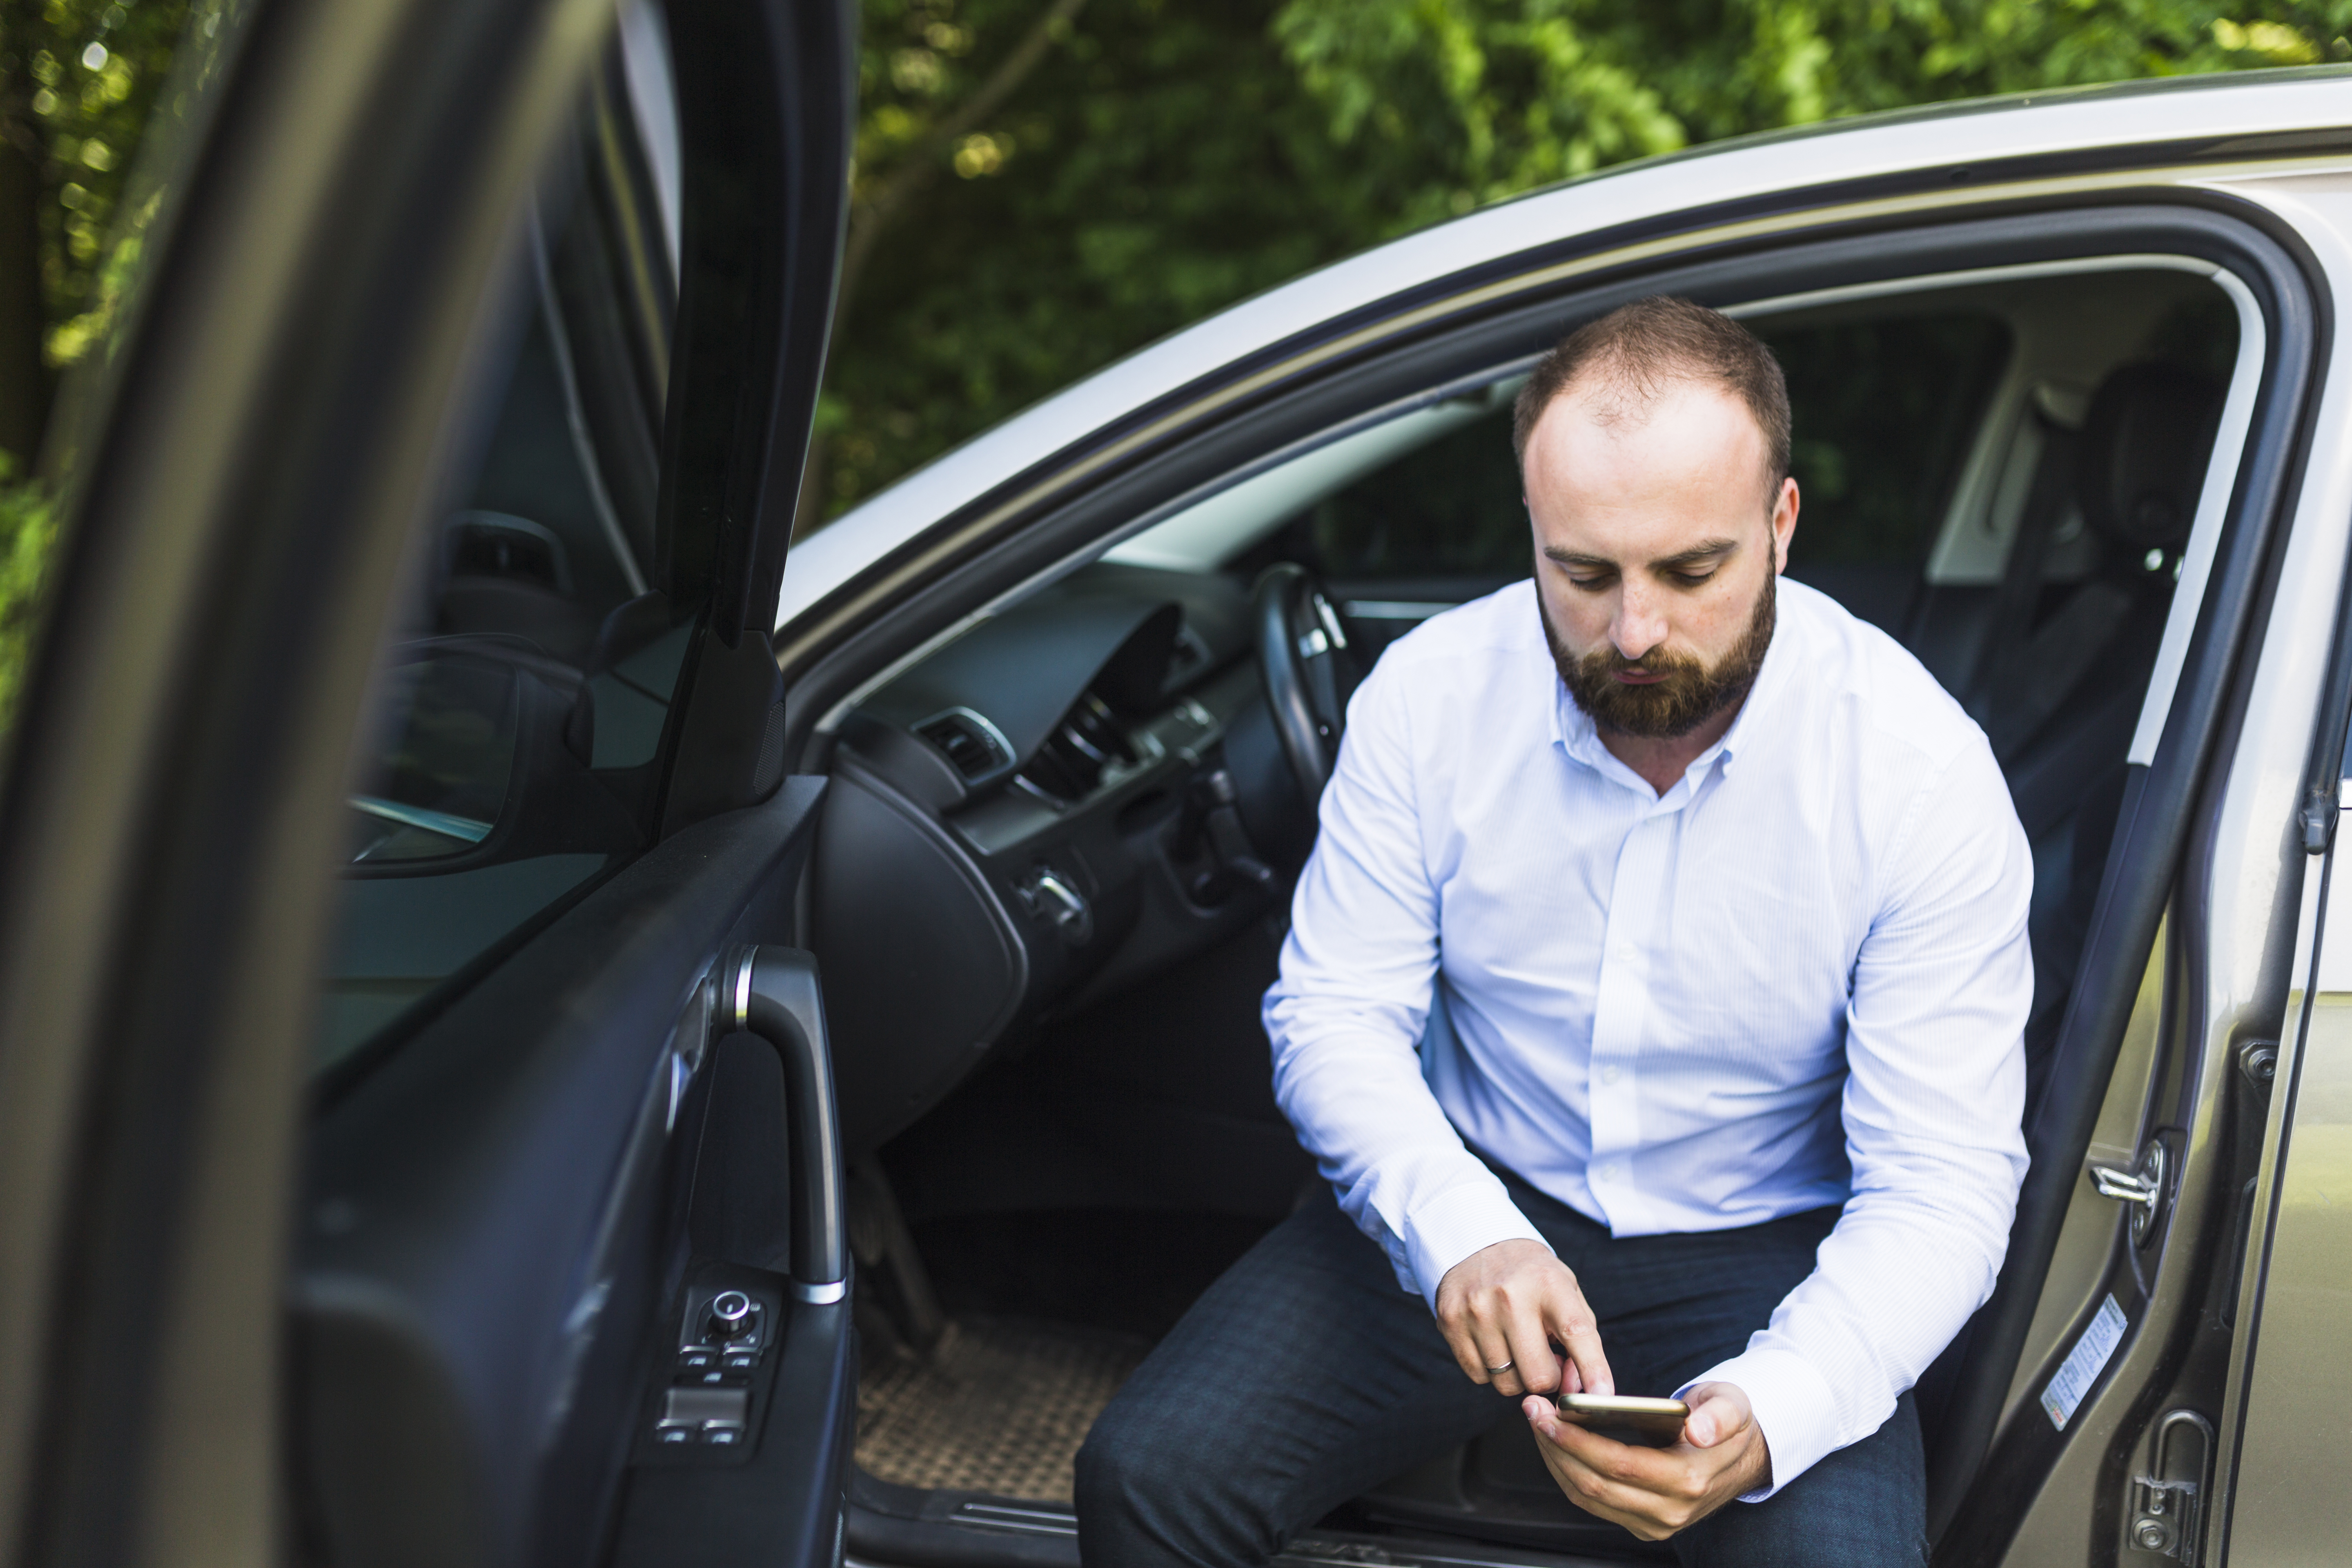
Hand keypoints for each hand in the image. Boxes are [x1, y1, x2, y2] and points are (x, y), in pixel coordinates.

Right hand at [1432, 1239, 1610, 1399]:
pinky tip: (1492, 1342)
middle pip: (1538, 1376)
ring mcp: (1476, 1310)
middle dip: (1547, 1378)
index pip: (1577, 1333)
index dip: (1593, 1370)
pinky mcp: (1450, 1322)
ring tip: (1515, 1344)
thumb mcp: (1567, 1292)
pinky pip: (1478, 1376)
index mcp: (1549, 1284)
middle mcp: (1511, 1296)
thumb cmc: (1533, 1277)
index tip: (1602, 1399)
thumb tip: (1576, 1390)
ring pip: (1506, 1383)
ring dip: (1517, 1375)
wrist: (1479, 1244)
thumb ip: (1582, 1341)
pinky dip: (1490, 1370)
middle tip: (1543, 1357)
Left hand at [1522, 1381, 1770, 1540]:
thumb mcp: (1733, 1406)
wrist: (1741, 1456)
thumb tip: (1699, 1431)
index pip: (1620, 1465)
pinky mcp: (1642, 1524)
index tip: (1549, 1414)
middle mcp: (1670, 1511)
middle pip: (1595, 1484)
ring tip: (1538, 1423)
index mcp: (1689, 1480)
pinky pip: (1593, 1503)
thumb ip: (1719, 1416)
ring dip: (1555, 1460)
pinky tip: (1555, 1444)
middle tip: (1533, 1410)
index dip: (1578, 1441)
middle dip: (1556, 1447)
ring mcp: (1655, 1523)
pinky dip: (1568, 1473)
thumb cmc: (1729, 1423)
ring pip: (1587, 1497)